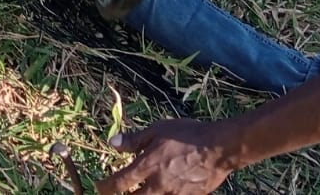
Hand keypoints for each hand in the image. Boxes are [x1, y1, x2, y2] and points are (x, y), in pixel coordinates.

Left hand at [97, 119, 236, 194]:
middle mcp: (159, 184)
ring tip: (139, 192)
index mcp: (148, 165)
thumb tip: (112, 143)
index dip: (105, 187)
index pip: (119, 182)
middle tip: (116, 193)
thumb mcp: (157, 130)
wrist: (219, 148)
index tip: (99, 186)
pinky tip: (161, 191)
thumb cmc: (187, 134)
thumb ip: (134, 140)